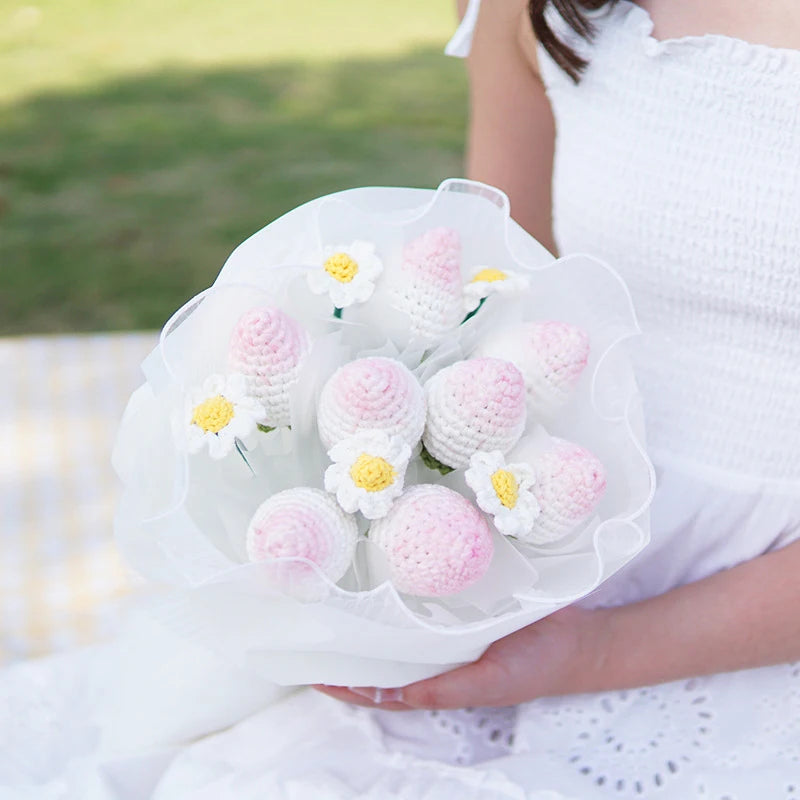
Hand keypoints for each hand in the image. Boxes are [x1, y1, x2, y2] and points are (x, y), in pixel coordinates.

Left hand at [313, 605, 606, 710]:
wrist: (577, 638)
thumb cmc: (536, 667)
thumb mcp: (492, 683)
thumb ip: (450, 690)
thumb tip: (404, 694)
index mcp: (439, 681)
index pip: (381, 687)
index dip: (347, 682)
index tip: (312, 669)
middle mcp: (436, 654)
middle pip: (383, 653)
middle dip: (349, 645)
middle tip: (312, 624)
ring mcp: (447, 627)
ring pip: (399, 625)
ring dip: (371, 617)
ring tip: (337, 597)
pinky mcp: (462, 601)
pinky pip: (425, 597)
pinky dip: (403, 592)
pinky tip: (385, 573)